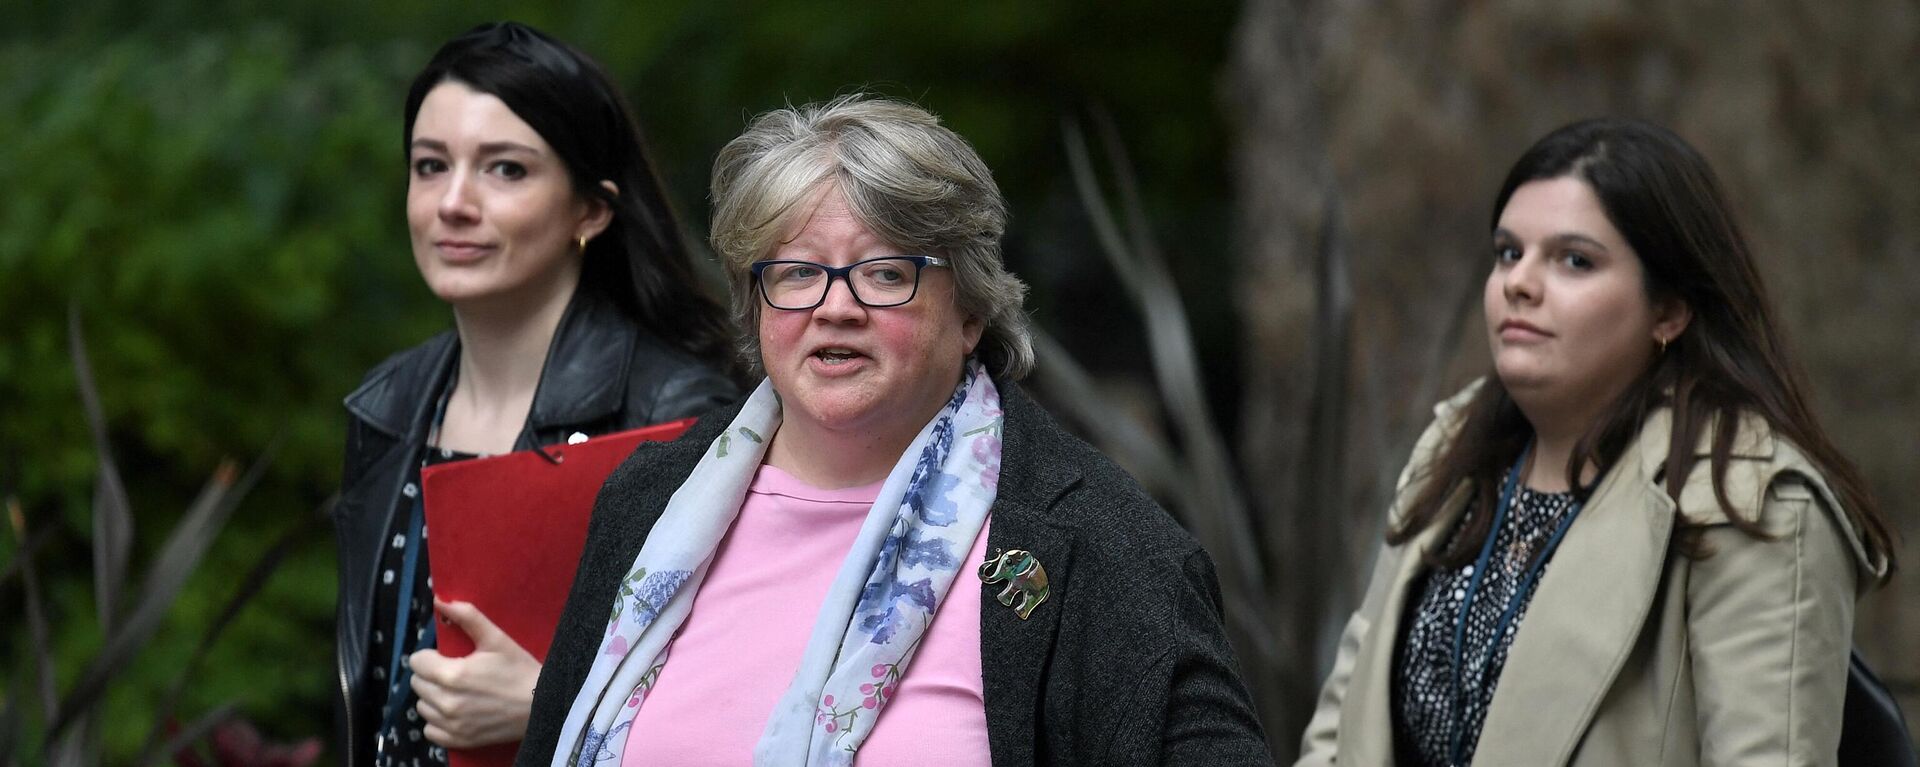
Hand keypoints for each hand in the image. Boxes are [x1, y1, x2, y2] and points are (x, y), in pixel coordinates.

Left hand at [409, 598, 540, 748]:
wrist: (542, 705)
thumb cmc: (519, 669)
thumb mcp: (496, 638)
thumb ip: (467, 617)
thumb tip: (440, 600)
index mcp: (452, 674)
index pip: (417, 662)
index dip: (431, 656)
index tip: (447, 658)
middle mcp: (446, 702)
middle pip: (417, 683)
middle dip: (431, 675)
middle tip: (455, 673)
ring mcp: (451, 724)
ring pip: (422, 706)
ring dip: (434, 698)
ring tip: (456, 692)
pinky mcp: (457, 740)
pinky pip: (430, 730)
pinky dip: (438, 721)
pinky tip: (456, 712)